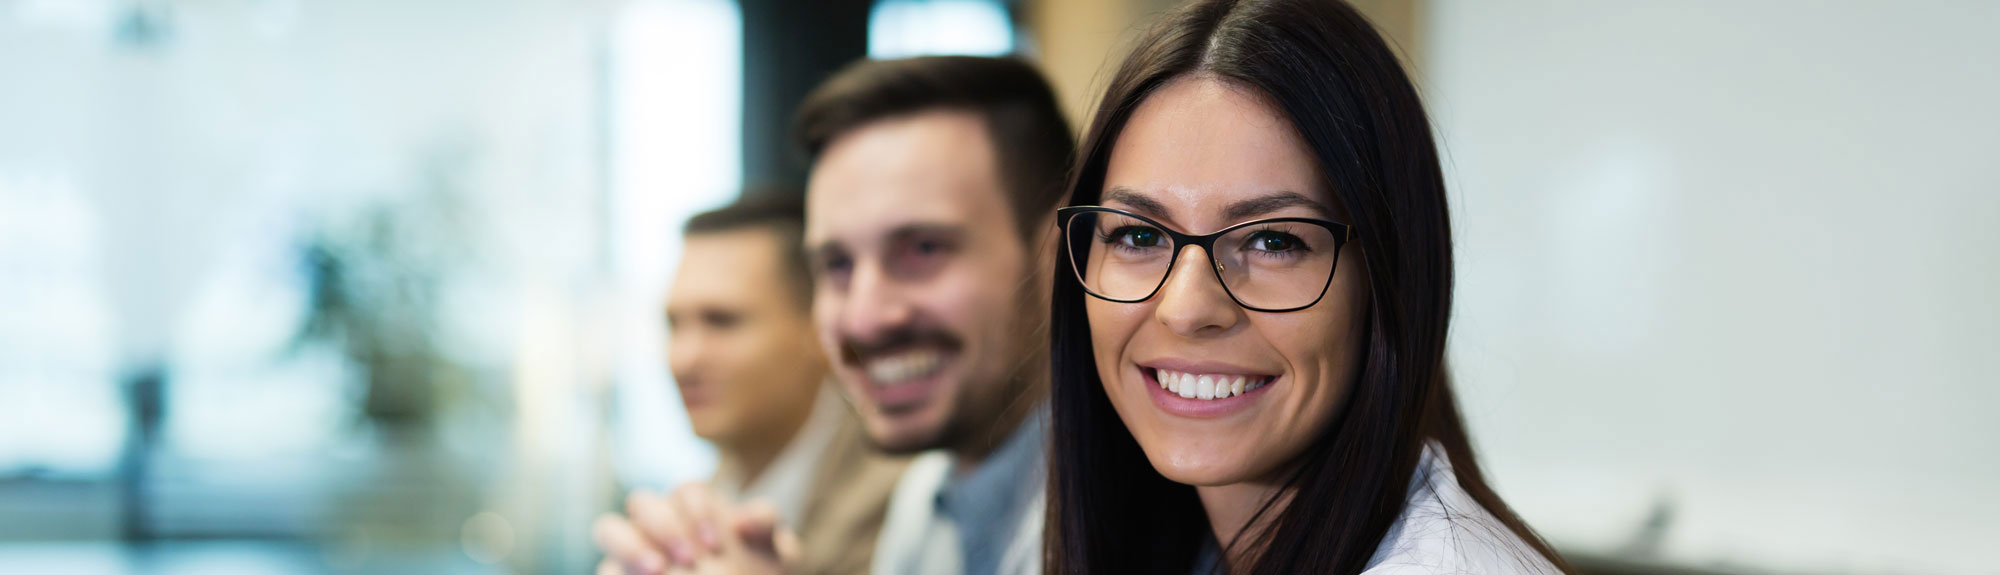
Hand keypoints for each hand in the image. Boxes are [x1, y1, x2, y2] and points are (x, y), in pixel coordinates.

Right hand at [593, 483, 798, 574]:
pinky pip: (604, 569)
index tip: (715, 543)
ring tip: (656, 570)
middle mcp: (657, 520)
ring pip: (608, 527)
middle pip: (642, 501)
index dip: (698, 510)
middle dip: (663, 526)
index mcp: (693, 506)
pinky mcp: (617, 574)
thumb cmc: (758, 574)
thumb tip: (742, 522)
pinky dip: (615, 572)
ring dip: (630, 545)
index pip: (686, 491)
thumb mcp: (776, 554)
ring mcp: (631, 548)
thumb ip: (766, 527)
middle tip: (688, 559)